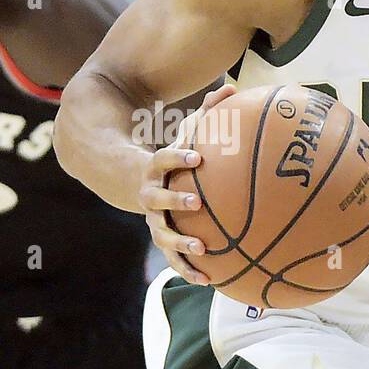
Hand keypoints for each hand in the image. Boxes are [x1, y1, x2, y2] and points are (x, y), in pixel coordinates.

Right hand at [138, 83, 236, 285]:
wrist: (133, 183)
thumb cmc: (172, 157)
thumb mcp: (184, 134)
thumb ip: (207, 112)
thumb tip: (235, 87)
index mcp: (155, 167)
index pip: (162, 159)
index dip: (177, 158)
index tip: (196, 158)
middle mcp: (150, 194)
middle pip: (157, 199)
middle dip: (175, 201)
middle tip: (197, 204)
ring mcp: (153, 219)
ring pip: (162, 234)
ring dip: (180, 244)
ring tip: (202, 250)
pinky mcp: (161, 239)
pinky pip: (173, 259)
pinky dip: (188, 270)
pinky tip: (208, 280)